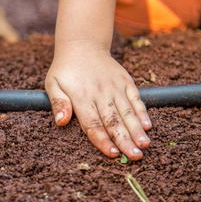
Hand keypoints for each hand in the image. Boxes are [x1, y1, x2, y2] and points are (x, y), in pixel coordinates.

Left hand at [46, 42, 151, 159]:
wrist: (82, 45)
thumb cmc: (65, 70)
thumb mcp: (53, 83)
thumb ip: (58, 102)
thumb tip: (60, 122)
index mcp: (81, 97)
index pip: (92, 123)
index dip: (102, 140)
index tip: (112, 154)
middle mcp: (100, 93)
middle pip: (113, 121)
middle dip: (124, 140)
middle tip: (135, 156)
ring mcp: (115, 87)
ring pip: (127, 111)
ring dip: (136, 129)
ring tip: (145, 145)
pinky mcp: (125, 81)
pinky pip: (135, 98)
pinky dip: (142, 112)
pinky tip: (148, 126)